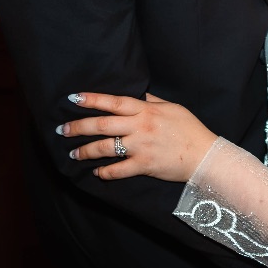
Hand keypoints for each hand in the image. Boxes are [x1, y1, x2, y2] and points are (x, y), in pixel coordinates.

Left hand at [58, 92, 215, 182]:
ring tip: (73, 153)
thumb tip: (138, 95)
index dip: (92, 99)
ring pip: (104, 148)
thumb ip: (153, 101)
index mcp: (146, 111)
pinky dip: (104, 172)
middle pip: (102, 125)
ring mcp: (140, 147)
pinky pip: (118, 170)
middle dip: (78, 127)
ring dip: (85, 151)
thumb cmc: (191, 129)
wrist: (205, 155)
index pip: (113, 102)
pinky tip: (97, 172)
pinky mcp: (143, 166)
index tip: (73, 98)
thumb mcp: (174, 107)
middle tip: (62, 130)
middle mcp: (140, 127)